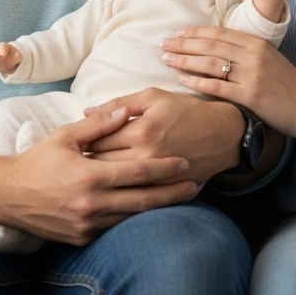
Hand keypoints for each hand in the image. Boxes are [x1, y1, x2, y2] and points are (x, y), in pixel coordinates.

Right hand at [0, 107, 199, 244]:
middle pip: (143, 200)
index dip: (164, 168)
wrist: (7, 196)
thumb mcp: (64, 136)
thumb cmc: (37, 161)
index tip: (185, 163)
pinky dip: (135, 220)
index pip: (137, 172)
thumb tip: (126, 110)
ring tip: (181, 199)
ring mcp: (87, 225)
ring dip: (159, 208)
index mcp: (89, 176)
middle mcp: (91, 204)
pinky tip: (150, 212)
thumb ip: (98, 125)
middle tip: (195, 185)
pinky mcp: (82, 238)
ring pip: (133, 217)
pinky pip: (116, 228)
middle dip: (172, 193)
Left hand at [82, 88, 243, 182]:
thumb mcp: (153, 96)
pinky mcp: (166, 191)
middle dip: (84, 166)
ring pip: (116, 185)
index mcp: (140, 129)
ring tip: (85, 181)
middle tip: (71, 167)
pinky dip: (118, 196)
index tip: (72, 146)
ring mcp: (157, 177)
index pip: (97, 140)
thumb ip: (118, 104)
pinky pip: (135, 198)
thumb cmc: (186, 111)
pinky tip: (108, 193)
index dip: (81, 144)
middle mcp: (146, 155)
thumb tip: (86, 112)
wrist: (224, 135)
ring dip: (99, 183)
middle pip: (102, 166)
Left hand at [161, 26, 295, 138]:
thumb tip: (218, 50)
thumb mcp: (270, 60)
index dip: (195, 32)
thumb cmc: (289, 86)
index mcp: (257, 43)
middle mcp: (253, 55)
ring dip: (185, 60)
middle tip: (163, 44)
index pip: (219, 33)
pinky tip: (182, 79)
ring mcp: (252, 74)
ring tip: (167, 59)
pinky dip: (197, 81)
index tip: (177, 33)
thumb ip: (247, 52)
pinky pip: (218, 86)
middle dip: (184, 43)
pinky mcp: (251, 95)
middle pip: (210, 45)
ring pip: (211, 63)